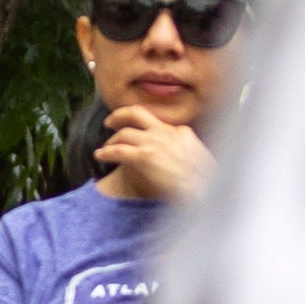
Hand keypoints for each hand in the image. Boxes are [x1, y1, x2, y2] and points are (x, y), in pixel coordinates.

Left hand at [96, 106, 214, 203]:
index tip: (135, 128)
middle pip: (136, 113)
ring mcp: (154, 143)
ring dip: (111, 141)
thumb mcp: (200, 157)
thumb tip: (182, 150)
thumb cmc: (205, 181)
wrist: (205, 190)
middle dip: (120, 115)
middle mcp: (165, 132)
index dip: (142, 124)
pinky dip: (106, 153)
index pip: (156, 120)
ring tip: (104, 148)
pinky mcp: (144, 156)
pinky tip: (99, 156)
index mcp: (180, 131)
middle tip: (110, 122)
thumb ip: (188, 148)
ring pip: (124, 134)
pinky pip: (118, 151)